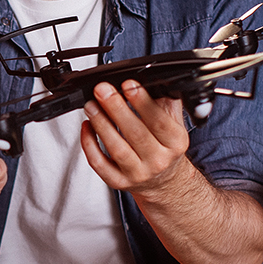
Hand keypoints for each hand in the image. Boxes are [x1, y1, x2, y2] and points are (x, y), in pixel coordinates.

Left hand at [80, 80, 194, 195]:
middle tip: (103, 90)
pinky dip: (89, 144)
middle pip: (135, 134)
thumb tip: (153, 81)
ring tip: (91, 105)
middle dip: (116, 108)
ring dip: (101, 123)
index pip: (159, 121)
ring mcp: (138, 174)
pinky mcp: (119, 182)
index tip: (128, 85)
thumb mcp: (174, 125)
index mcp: (175, 143)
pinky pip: (99, 163)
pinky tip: (87, 126)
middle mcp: (158, 161)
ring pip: (116, 149)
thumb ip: (167, 103)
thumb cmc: (165, 148)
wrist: (164, 182)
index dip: (143, 102)